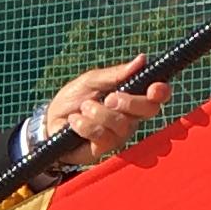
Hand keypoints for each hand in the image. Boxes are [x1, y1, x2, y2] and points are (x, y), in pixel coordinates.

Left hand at [29, 57, 167, 171]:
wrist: (49, 121)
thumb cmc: (73, 99)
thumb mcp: (91, 80)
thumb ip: (115, 74)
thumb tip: (141, 60)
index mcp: (131, 98)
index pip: (156, 97)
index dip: (161, 92)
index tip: (154, 88)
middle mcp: (130, 118)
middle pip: (148, 110)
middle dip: (129, 102)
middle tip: (108, 98)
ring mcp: (118, 135)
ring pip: (122, 124)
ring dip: (98, 112)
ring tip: (83, 108)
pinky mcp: (103, 149)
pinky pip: (102, 136)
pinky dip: (85, 125)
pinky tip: (75, 122)